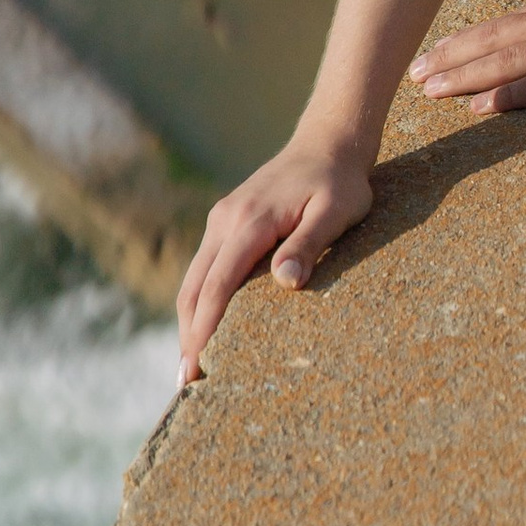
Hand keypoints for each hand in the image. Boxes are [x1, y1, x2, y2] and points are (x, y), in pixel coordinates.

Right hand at [175, 130, 374, 380]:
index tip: (198, 367)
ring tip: (191, 366)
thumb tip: (285, 283)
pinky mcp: (228, 222)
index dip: (205, 329)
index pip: (218, 285)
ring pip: (194, 278)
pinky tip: (205, 327)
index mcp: (250, 220)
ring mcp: (223, 220)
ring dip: (189, 321)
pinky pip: (205, 268)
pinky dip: (199, 301)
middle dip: (188, 335)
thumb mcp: (335, 211)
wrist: (327, 142)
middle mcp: (226, 220)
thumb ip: (309, 244)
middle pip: (194, 287)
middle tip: (186, 383)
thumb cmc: (338, 181)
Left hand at [410, 0, 525, 114]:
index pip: (505, 23)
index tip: (436, 52)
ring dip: (464, 76)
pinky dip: (508, 95)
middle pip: (493, 40)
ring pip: (506, 61)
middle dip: (450, 58)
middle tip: (413, 74)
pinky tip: (480, 107)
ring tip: (429, 89)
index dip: (467, 39)